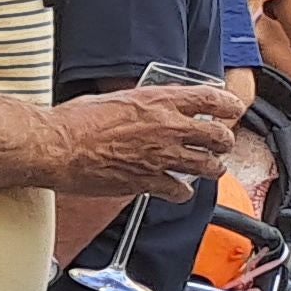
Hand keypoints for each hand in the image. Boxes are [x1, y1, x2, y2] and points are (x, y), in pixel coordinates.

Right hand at [50, 78, 242, 197]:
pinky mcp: (148, 182)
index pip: (211, 100)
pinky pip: (178, 190)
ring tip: (212, 168)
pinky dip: (182, 192)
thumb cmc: (75, 121)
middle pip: (217, 136)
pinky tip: (179, 191)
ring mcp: (160, 157)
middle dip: (224, 141)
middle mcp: (167, 128)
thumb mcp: (114, 99)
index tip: (232, 109)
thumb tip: (142, 108)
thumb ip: (137, 104)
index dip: (229, 105)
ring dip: (212, 168)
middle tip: (222, 144)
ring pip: (206, 166)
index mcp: (159, 101)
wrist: (57, 146)